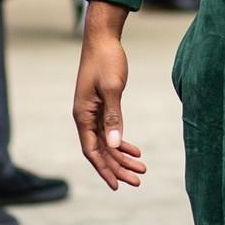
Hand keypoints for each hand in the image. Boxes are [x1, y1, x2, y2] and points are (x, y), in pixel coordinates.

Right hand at [73, 0, 146, 189]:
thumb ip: (114, 117)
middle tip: (139, 180)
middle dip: (118, 167)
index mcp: (83, 115)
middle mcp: (85, 117)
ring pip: (107, 143)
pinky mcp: (101, 106)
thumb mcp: (112, 88)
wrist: (103, 39)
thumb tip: (115, 144)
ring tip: (142, 169)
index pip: (92, 151)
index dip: (104, 169)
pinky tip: (135, 150)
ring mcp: (92, 112)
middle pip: (101, 151)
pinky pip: (110, 131)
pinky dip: (122, 142)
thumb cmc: (106, 60)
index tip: (118, 185)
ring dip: (123, 157)